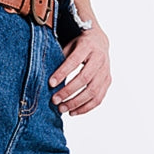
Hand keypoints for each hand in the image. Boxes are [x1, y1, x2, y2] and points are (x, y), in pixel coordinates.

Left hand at [48, 0, 110, 115]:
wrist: (99, 42)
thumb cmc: (78, 45)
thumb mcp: (68, 45)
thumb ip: (59, 58)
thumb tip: (44, 76)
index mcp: (88, 46)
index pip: (74, 61)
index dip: (62, 73)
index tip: (50, 84)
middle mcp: (100, 58)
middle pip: (85, 79)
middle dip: (68, 92)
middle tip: (54, 100)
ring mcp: (106, 71)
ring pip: (93, 92)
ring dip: (76, 103)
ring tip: (62, 109)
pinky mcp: (108, 81)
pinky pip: (98, 98)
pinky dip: (85, 108)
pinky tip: (73, 112)